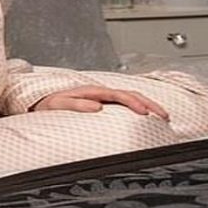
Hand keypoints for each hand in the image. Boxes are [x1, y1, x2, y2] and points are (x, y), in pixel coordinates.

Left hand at [32, 85, 169, 119]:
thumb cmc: (50, 104)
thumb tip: (97, 107)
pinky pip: (125, 103)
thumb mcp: (59, 104)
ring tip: (162, 116)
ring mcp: (103, 97)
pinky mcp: (103, 102)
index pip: (119, 94)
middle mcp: (100, 92)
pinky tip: (146, 116)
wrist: (43, 102)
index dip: (134, 102)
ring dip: (148, 104)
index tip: (145, 113)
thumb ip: (77, 105)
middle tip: (164, 115)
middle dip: (150, 103)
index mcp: (92, 91)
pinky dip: (139, 107)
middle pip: (131, 93)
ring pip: (131, 97)